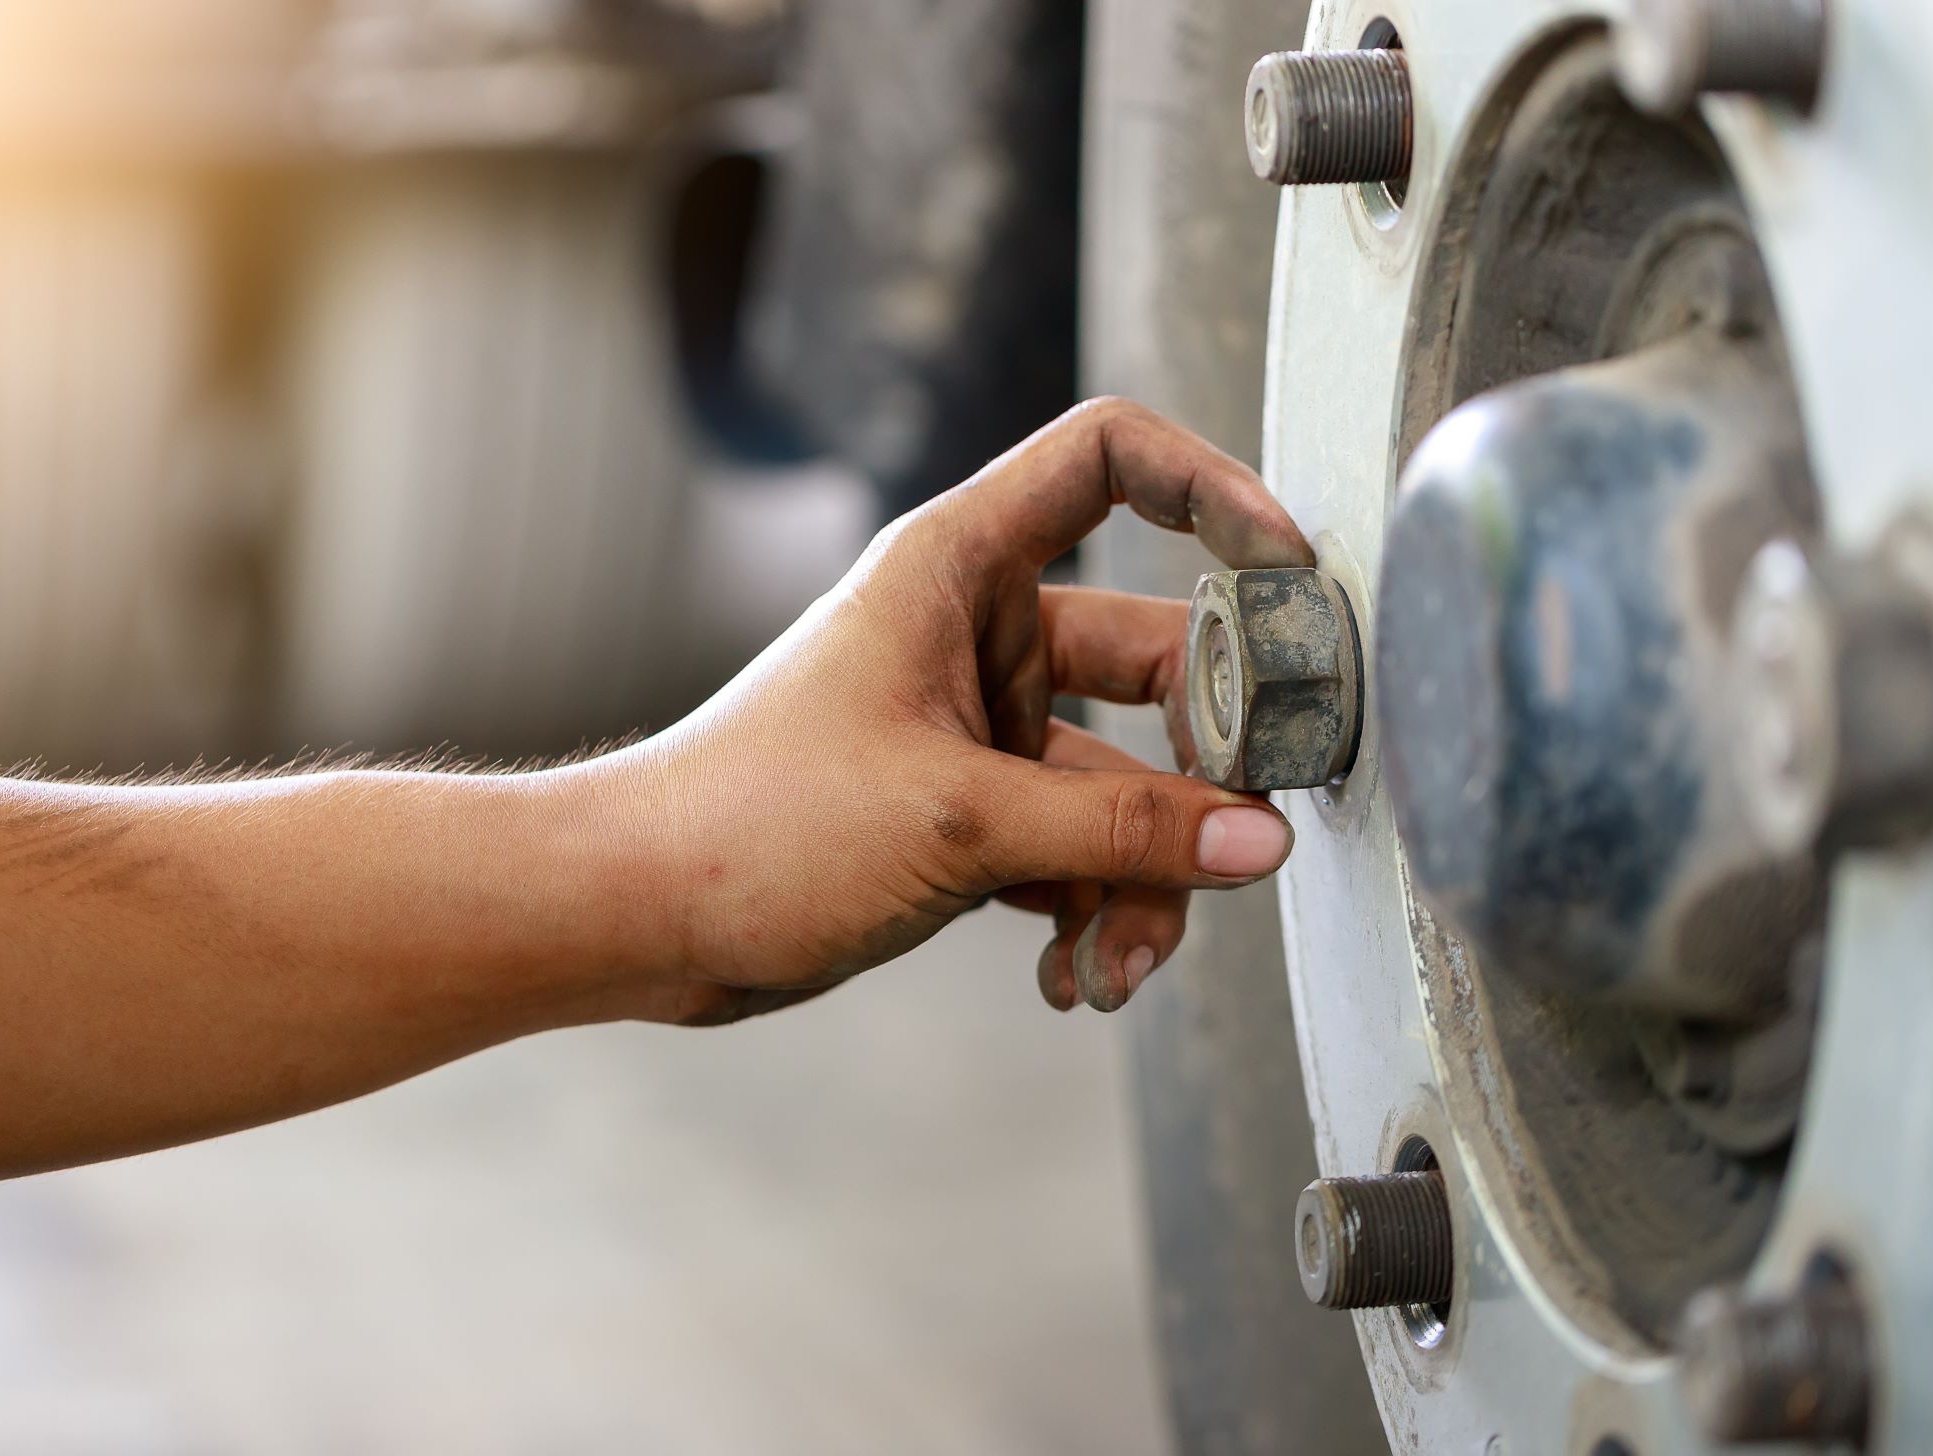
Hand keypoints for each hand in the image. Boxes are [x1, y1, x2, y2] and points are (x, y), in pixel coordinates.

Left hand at [614, 398, 1312, 1022]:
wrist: (641, 914)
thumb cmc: (755, 822)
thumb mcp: (960, 819)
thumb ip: (1122, 826)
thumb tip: (1259, 838)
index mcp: (958, 567)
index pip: (1108, 460)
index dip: (1211, 489)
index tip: (1291, 569)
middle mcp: (977, 632)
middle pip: (1156, 660)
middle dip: (1201, 769)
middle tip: (1243, 844)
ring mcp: (978, 725)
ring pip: (1123, 783)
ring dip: (1141, 877)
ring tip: (1114, 964)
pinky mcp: (969, 810)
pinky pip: (1077, 845)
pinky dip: (1090, 909)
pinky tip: (1073, 980)